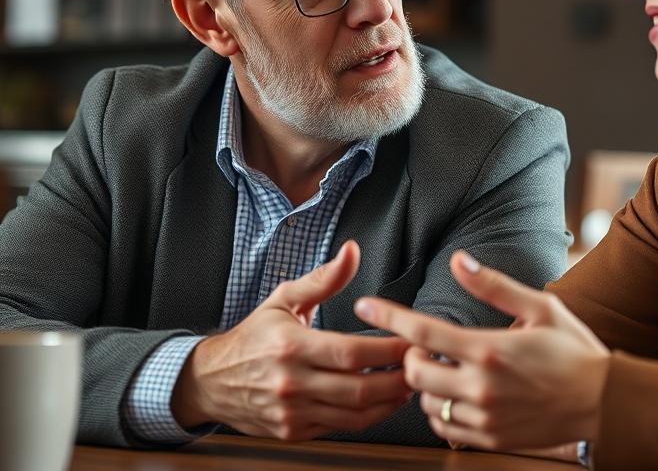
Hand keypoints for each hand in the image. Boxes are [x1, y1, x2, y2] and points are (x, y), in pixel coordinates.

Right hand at [171, 240, 411, 440]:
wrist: (210, 381)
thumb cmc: (253, 335)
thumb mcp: (284, 300)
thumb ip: (323, 279)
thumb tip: (352, 250)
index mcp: (290, 346)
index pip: (351, 353)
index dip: (387, 350)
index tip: (412, 340)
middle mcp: (291, 383)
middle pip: (359, 388)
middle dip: (398, 379)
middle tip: (422, 366)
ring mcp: (292, 412)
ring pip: (354, 415)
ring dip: (389, 402)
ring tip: (411, 384)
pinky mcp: (293, 432)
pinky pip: (341, 428)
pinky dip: (368, 416)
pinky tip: (384, 400)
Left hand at [354, 251, 609, 450]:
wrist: (604, 401)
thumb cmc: (574, 349)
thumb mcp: (540, 306)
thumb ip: (493, 286)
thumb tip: (458, 262)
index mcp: (489, 349)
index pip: (423, 332)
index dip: (388, 317)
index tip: (365, 306)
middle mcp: (481, 387)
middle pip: (414, 374)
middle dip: (412, 357)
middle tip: (427, 347)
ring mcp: (485, 417)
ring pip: (427, 404)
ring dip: (427, 386)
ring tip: (448, 370)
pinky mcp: (491, 438)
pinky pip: (446, 429)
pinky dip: (443, 411)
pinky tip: (459, 395)